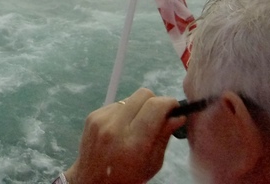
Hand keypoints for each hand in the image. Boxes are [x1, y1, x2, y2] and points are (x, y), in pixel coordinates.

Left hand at [65, 88, 184, 183]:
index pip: (155, 106)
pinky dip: (124, 112)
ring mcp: (101, 119)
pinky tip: (121, 128)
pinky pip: (116, 104)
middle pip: (143, 94)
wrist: (92, 181)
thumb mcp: (153, 164)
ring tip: (136, 126)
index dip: (169, 103)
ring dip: (138, 108)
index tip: (175, 108)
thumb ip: (164, 136)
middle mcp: (115, 127)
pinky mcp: (92, 115)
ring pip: (129, 98)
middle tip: (158, 116)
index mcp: (134, 143)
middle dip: (155, 101)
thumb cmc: (128, 177)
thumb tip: (178, 115)